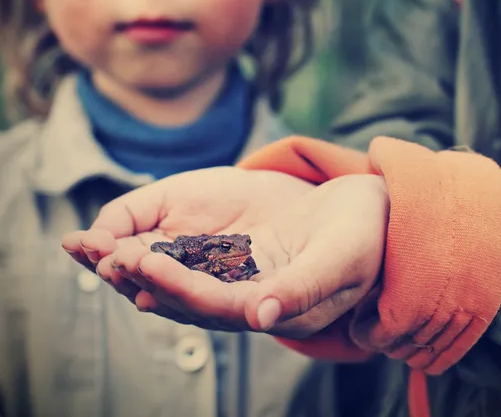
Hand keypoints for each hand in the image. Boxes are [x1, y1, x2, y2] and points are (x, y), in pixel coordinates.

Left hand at [62, 167, 388, 338]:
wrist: (372, 218)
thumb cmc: (365, 238)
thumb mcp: (342, 259)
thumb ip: (303, 289)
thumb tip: (261, 316)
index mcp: (280, 308)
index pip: (218, 306)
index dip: (178, 289)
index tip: (140, 264)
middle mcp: (255, 300)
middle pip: (188, 298)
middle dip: (142, 277)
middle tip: (96, 253)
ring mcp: (246, 279)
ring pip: (183, 279)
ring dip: (140, 264)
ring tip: (95, 245)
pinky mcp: (242, 258)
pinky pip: (194, 257)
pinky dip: (162, 248)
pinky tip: (132, 233)